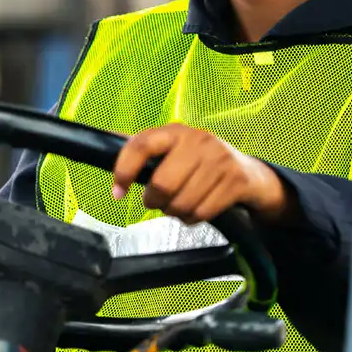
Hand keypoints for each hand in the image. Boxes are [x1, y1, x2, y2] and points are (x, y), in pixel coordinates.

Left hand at [110, 124, 295, 224]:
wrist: (249, 174)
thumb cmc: (201, 162)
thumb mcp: (173, 149)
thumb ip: (143, 148)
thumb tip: (102, 140)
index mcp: (175, 131)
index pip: (141, 145)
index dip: (124, 170)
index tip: (118, 192)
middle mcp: (198, 140)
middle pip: (161, 185)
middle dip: (155, 202)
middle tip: (158, 202)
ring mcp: (219, 160)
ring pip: (181, 203)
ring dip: (175, 213)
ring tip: (180, 204)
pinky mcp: (235, 181)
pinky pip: (201, 213)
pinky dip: (193, 219)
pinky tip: (196, 209)